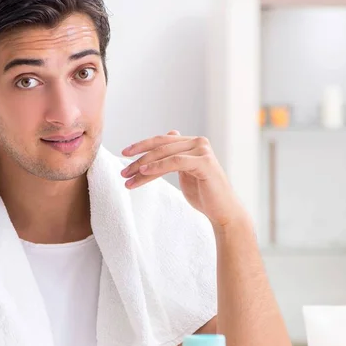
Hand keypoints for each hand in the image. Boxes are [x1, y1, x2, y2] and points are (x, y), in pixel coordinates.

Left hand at [120, 130, 247, 227]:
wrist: (222, 211)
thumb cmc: (203, 194)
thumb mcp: (185, 171)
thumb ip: (175, 155)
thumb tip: (169, 133)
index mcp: (192, 143)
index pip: (161, 141)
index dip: (141, 146)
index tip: (124, 154)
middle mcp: (198, 142)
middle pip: (160, 146)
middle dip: (138, 159)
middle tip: (123, 171)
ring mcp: (202, 150)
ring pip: (164, 154)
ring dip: (143, 166)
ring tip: (128, 178)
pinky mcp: (204, 162)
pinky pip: (175, 162)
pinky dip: (157, 167)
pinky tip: (144, 172)